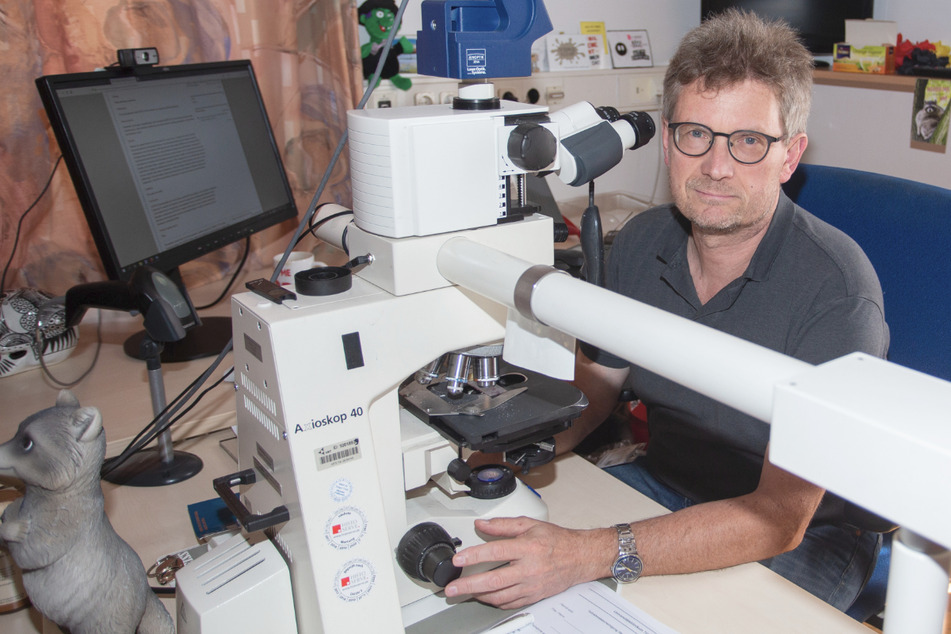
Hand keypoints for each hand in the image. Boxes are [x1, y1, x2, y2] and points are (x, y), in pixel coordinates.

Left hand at [444, 517, 613, 609]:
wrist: (579, 558)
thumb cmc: (557, 541)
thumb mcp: (530, 524)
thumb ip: (503, 525)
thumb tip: (482, 524)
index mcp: (527, 548)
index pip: (495, 552)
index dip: (474, 556)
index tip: (458, 560)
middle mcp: (528, 569)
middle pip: (493, 580)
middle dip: (469, 585)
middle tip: (452, 588)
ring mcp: (531, 585)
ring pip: (499, 596)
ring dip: (478, 595)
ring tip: (464, 592)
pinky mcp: (533, 596)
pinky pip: (510, 603)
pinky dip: (494, 601)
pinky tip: (485, 596)